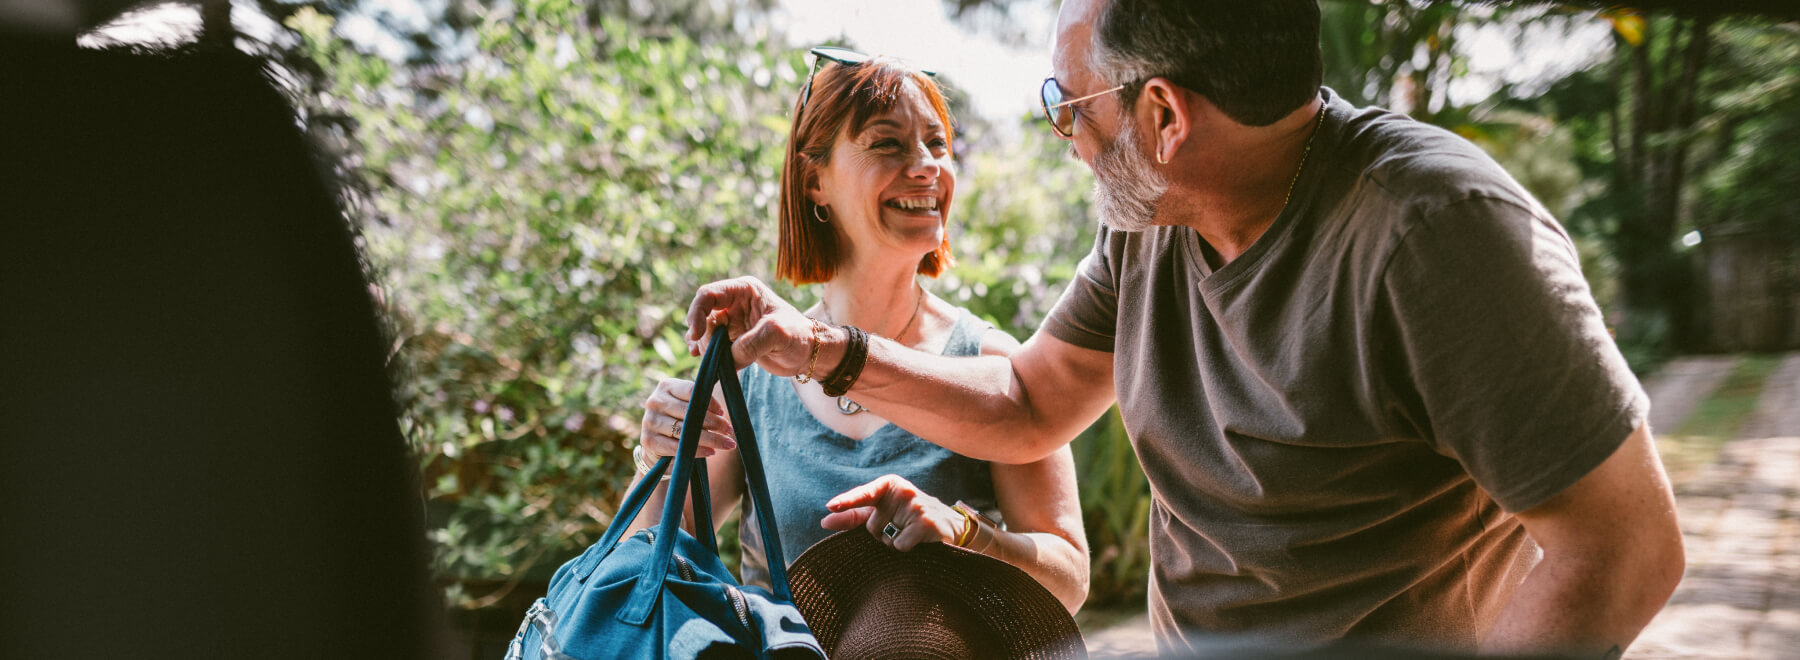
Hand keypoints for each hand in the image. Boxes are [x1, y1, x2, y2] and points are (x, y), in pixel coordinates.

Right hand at [638, 378, 734, 462]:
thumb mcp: (688, 405)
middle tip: (729, 431)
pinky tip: (710, 452)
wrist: (656, 443)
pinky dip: (697, 450)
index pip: (691, 391)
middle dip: (714, 423)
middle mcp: (655, 402)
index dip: (710, 402)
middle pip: (689, 412)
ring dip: (710, 438)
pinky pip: (677, 447)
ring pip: (685, 430)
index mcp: (666, 387)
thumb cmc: (679, 420)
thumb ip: (701, 402)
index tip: (723, 412)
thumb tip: (722, 412)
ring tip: (726, 443)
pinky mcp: (648, 440)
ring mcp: (649, 421)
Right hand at [684, 276, 818, 375]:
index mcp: (745, 290)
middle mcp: (735, 302)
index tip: (695, 335)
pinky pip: (710, 344)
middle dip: (703, 335)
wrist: (808, 354)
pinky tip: (706, 361)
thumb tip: (728, 357)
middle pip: (703, 315)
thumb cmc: (798, 336)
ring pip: (705, 331)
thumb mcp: (777, 334)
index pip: (708, 294)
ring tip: (710, 360)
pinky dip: (705, 352)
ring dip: (703, 346)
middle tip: (711, 355)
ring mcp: (733, 321)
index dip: (697, 313)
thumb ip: (750, 343)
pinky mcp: (733, 339)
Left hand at [821, 474, 963, 551]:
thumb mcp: (882, 511)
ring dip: (893, 542)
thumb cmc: (907, 516)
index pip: (864, 493)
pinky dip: (906, 548)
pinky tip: (919, 540)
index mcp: (889, 485)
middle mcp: (902, 492)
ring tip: (910, 533)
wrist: (949, 524)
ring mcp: (916, 506)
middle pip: (872, 526)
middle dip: (881, 534)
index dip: (847, 501)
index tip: (830, 506)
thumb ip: (853, 516)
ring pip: (885, 538)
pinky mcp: (926, 523)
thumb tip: (825, 520)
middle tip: (900, 527)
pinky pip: (900, 545)